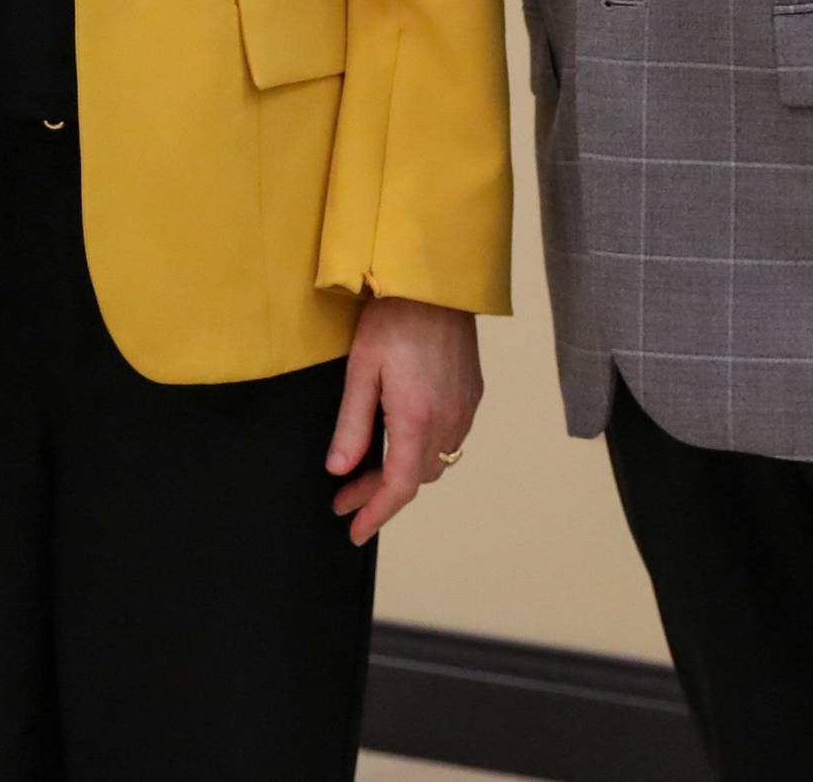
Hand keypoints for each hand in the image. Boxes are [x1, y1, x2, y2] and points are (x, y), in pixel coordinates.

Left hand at [327, 296, 482, 545]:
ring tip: (368, 471)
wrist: (436, 282)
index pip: (398, 487)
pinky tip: (401, 439)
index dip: (375, 514)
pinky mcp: (472, 394)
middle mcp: (448, 420)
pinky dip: (423, 450)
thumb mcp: (360, 371)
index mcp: (416, 419)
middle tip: (346, 497)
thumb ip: (351, 425)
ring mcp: (465, 408)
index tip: (353, 531)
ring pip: (436, 460)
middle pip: (417, 478)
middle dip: (381, 495)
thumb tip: (339, 470)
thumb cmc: (394, 318)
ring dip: (404, 473)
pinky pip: (450, 437)